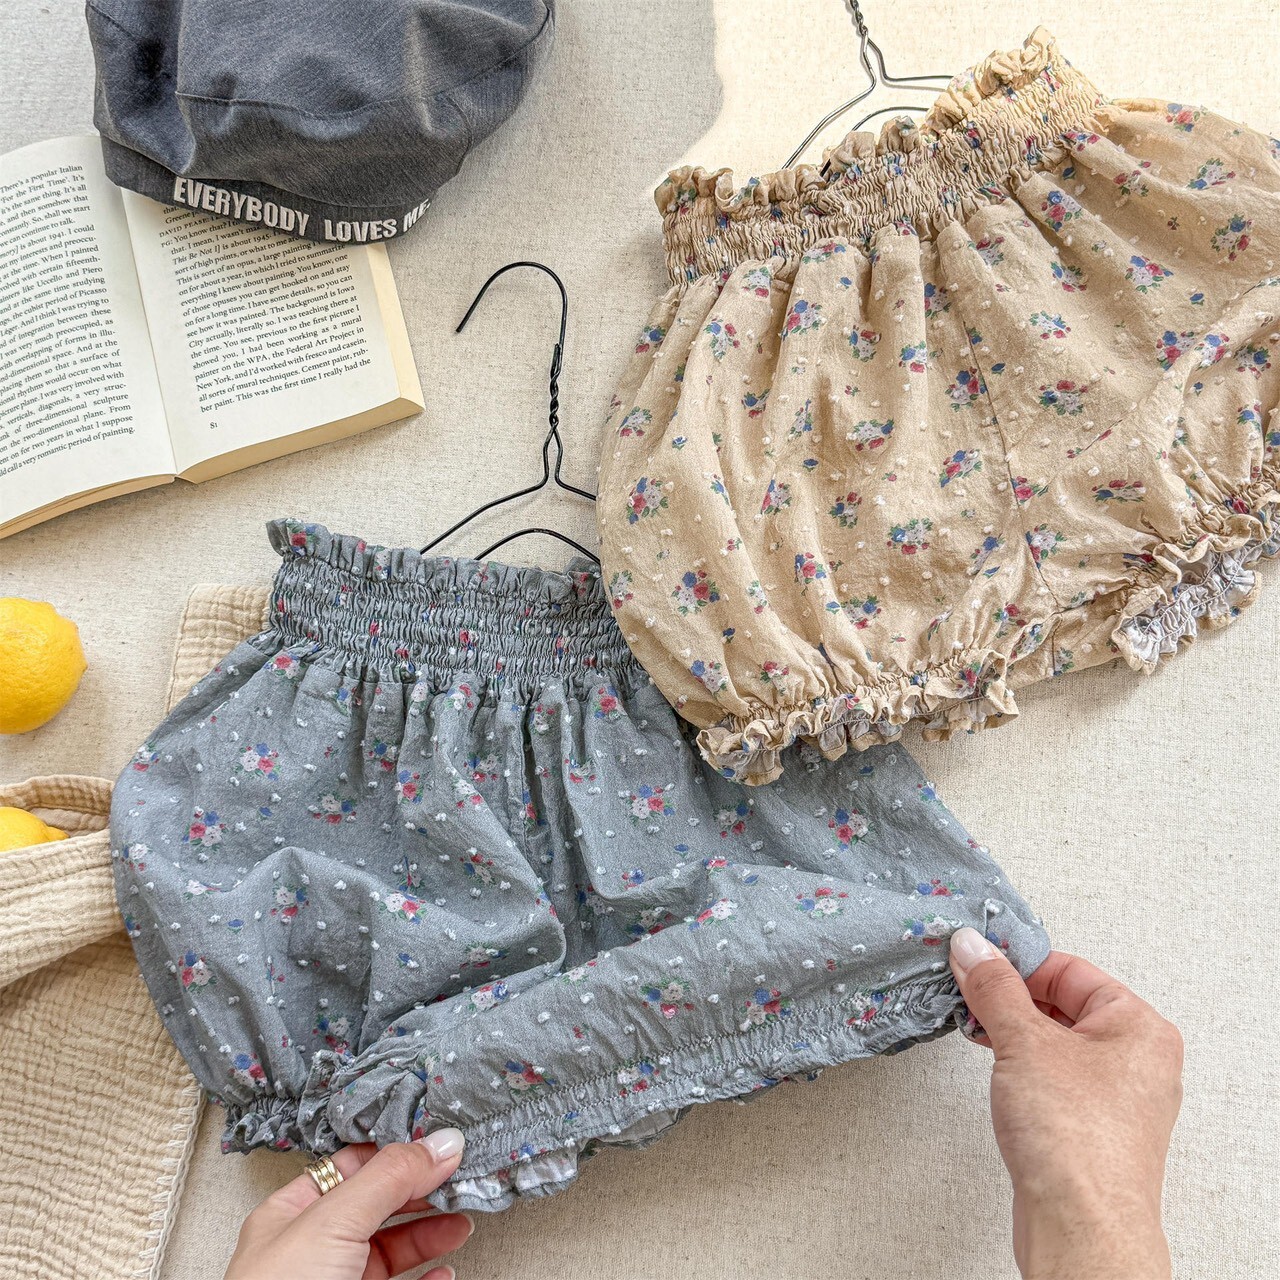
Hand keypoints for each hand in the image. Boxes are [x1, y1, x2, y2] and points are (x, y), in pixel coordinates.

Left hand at [224, 1129, 472, 1279]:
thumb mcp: (333, 1223)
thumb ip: (388, 1178)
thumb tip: (438, 1143)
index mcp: (291, 1215)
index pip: (350, 1166)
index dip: (394, 1150)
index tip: (437, 1142)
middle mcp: (312, 1250)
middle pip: (377, 1206)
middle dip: (421, 1191)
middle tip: (459, 1177)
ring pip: (392, 1250)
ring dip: (431, 1233)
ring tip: (461, 1223)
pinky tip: (445, 1275)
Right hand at [948, 930, 1182, 1279]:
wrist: (1080, 1227)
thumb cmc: (1076, 1143)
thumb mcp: (1023, 1042)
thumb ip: (994, 989)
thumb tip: (975, 949)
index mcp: (1139, 1028)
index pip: (1070, 970)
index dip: (1019, 964)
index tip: (979, 962)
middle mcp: (1137, 1061)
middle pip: (1063, 1005)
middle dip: (1012, 1000)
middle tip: (972, 995)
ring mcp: (1118, 1098)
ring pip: (1057, 1043)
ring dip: (1013, 1034)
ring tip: (978, 1030)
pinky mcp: (1094, 1129)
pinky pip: (1055, 1078)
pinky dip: (1023, 1067)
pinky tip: (997, 1071)